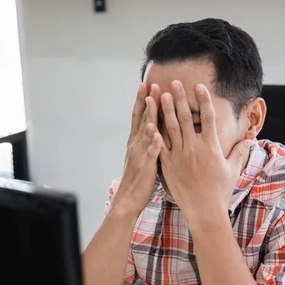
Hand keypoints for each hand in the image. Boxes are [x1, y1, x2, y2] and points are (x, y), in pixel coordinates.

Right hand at [113, 83, 163, 216]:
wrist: (127, 201)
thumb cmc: (138, 181)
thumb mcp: (142, 158)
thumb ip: (148, 144)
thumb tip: (155, 133)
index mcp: (135, 142)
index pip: (138, 117)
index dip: (141, 100)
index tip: (145, 84)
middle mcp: (136, 145)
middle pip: (142, 119)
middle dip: (147, 101)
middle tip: (152, 83)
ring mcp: (140, 154)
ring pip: (145, 131)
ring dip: (150, 115)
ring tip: (154, 100)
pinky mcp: (146, 166)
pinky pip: (151, 152)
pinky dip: (153, 142)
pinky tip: (157, 133)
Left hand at [154, 81, 251, 224]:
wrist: (204, 210)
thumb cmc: (220, 191)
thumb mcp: (233, 170)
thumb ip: (239, 153)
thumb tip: (248, 141)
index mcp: (211, 147)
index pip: (207, 118)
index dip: (203, 100)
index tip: (199, 86)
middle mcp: (194, 148)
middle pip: (185, 118)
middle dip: (179, 99)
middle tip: (174, 83)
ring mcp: (179, 156)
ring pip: (170, 128)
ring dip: (165, 110)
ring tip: (160, 94)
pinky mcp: (168, 165)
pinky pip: (160, 146)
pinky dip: (154, 133)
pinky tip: (148, 121)